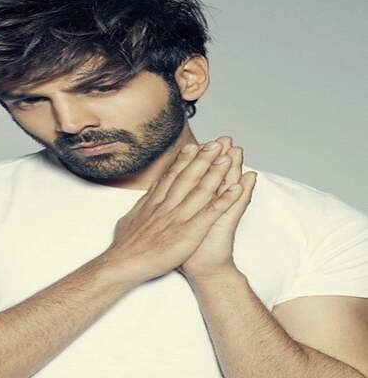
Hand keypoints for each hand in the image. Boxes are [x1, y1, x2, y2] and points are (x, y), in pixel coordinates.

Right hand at [102, 137, 245, 284]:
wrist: (123, 263)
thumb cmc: (124, 247)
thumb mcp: (129, 220)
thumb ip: (140, 208)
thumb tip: (143, 200)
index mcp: (154, 202)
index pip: (171, 176)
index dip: (184, 160)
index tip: (193, 147)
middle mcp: (167, 205)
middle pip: (188, 176)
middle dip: (204, 158)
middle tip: (216, 142)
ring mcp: (178, 217)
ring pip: (201, 189)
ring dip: (216, 172)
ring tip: (228, 156)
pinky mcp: (189, 232)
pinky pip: (210, 213)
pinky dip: (224, 200)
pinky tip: (236, 189)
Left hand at [177, 137, 256, 279]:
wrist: (202, 270)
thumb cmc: (184, 247)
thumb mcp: (172, 224)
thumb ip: (169, 206)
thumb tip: (159, 194)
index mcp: (192, 205)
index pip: (194, 178)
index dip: (195, 161)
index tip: (196, 142)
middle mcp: (208, 207)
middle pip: (213, 177)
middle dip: (216, 158)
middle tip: (223, 139)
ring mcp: (219, 214)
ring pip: (227, 186)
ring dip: (232, 168)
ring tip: (237, 149)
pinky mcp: (226, 225)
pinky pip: (236, 206)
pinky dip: (243, 192)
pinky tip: (249, 178)